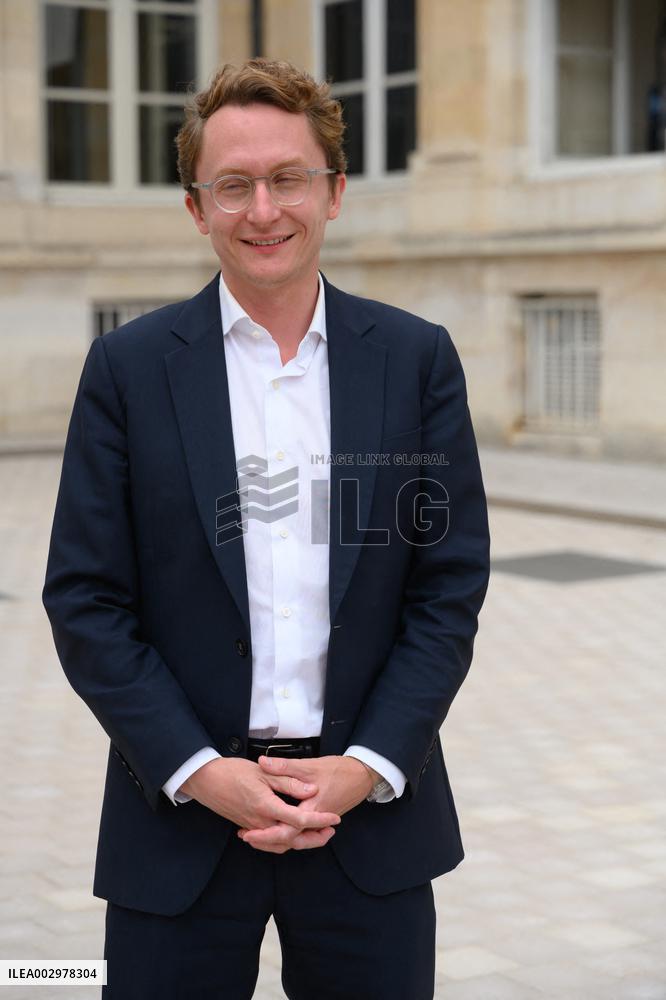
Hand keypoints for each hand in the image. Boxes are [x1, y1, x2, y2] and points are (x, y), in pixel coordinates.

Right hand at [180, 757, 340, 847]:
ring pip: (281, 844)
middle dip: (314, 838)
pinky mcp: (248, 827)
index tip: (335, 818)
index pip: (298, 819)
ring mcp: (253, 827)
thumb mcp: (263, 771)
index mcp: (266, 806)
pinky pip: (270, 842)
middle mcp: (260, 822)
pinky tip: (292, 836)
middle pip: (293, 839)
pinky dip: (284, 843)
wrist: (205, 780)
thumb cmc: (232, 772)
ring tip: (318, 835)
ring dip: (302, 842)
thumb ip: (288, 781)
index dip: (319, 819)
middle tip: (331, 832)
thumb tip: (311, 790)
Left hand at [237, 755, 376, 852]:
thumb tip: (262, 762)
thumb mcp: (309, 766)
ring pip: (296, 841)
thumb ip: (284, 766)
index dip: (266, 835)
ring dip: (276, 840)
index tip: (249, 833)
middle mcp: (316, 822)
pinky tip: (276, 829)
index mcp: (311, 810)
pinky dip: (288, 835)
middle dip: (267, 842)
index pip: (287, 831)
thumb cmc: (338, 770)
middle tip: (247, 837)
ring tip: (256, 836)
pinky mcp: (320, 821)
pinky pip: (302, 834)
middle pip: (290, 842)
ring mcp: (319, 823)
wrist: (361, 775)